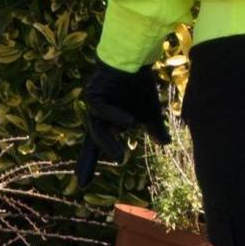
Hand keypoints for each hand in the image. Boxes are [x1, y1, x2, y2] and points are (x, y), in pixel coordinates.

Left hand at [74, 62, 166, 189]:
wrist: (135, 59)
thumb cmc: (139, 87)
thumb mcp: (150, 113)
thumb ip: (155, 130)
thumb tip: (164, 144)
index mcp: (106, 124)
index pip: (94, 147)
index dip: (87, 165)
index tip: (81, 186)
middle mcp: (95, 116)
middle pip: (93, 140)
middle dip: (95, 158)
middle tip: (105, 170)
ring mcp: (92, 105)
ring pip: (97, 128)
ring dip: (108, 143)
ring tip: (121, 156)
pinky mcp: (92, 92)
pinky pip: (100, 108)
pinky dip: (114, 116)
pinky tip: (129, 124)